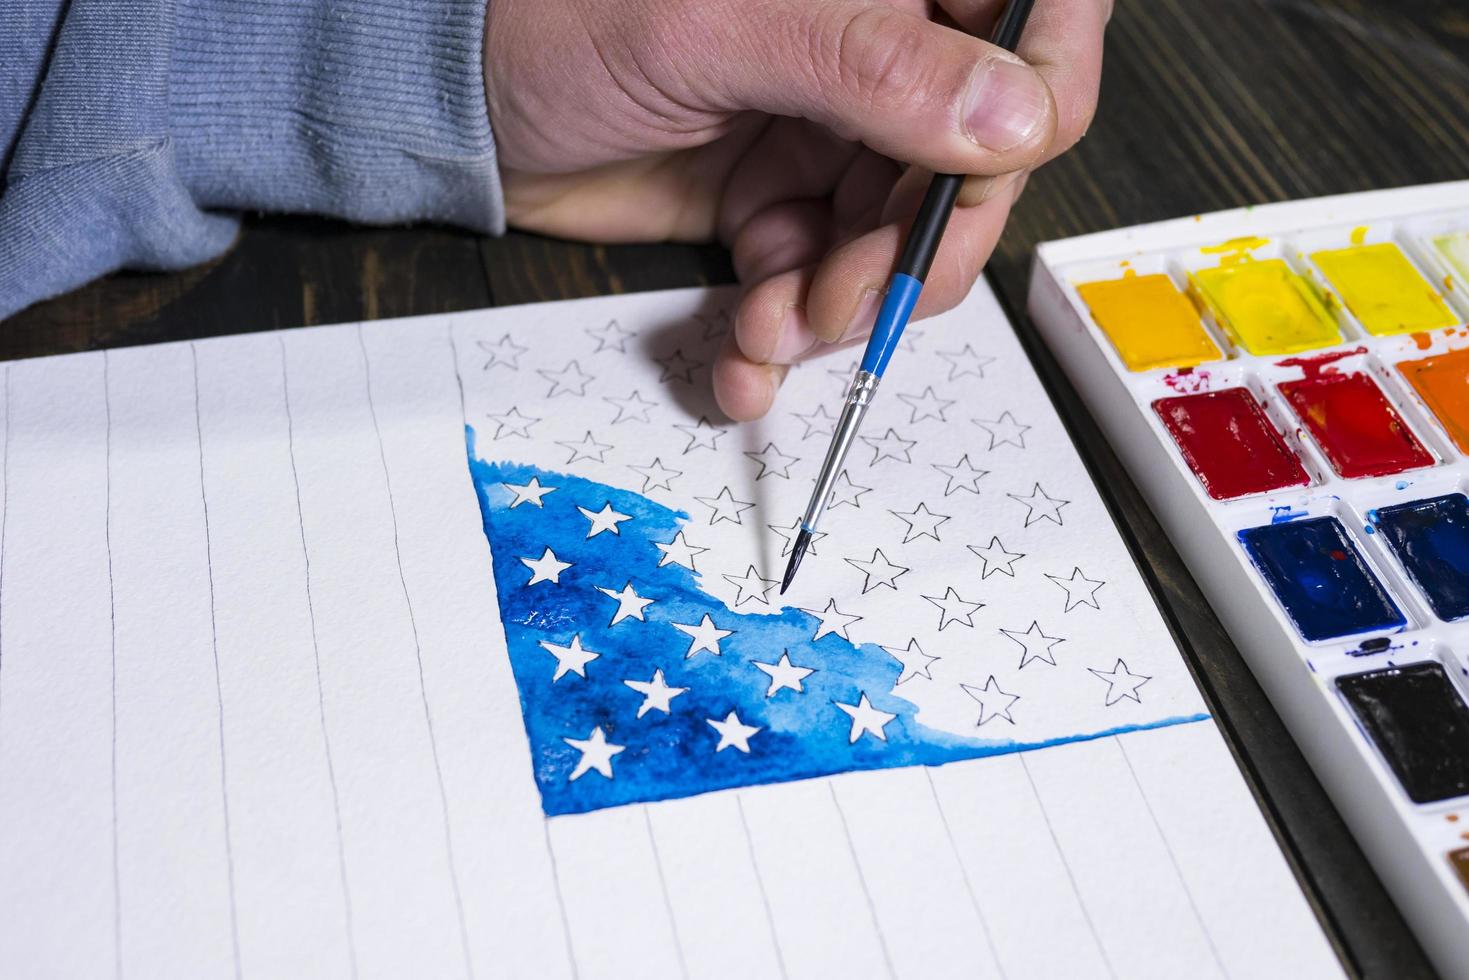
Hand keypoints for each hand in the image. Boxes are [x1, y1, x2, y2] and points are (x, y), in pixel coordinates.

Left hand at [484, 0, 1108, 418]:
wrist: (458, 108)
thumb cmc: (559, 19)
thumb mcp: (719, 28)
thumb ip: (870, 70)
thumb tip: (1012, 117)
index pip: (1027, 25)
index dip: (1039, 96)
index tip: (991, 171)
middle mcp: (871, 58)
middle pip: (971, 165)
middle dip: (914, 255)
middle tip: (848, 299)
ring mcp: (828, 136)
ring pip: (897, 244)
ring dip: (845, 311)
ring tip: (772, 330)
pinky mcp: (779, 205)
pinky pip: (821, 284)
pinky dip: (789, 333)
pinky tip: (747, 352)